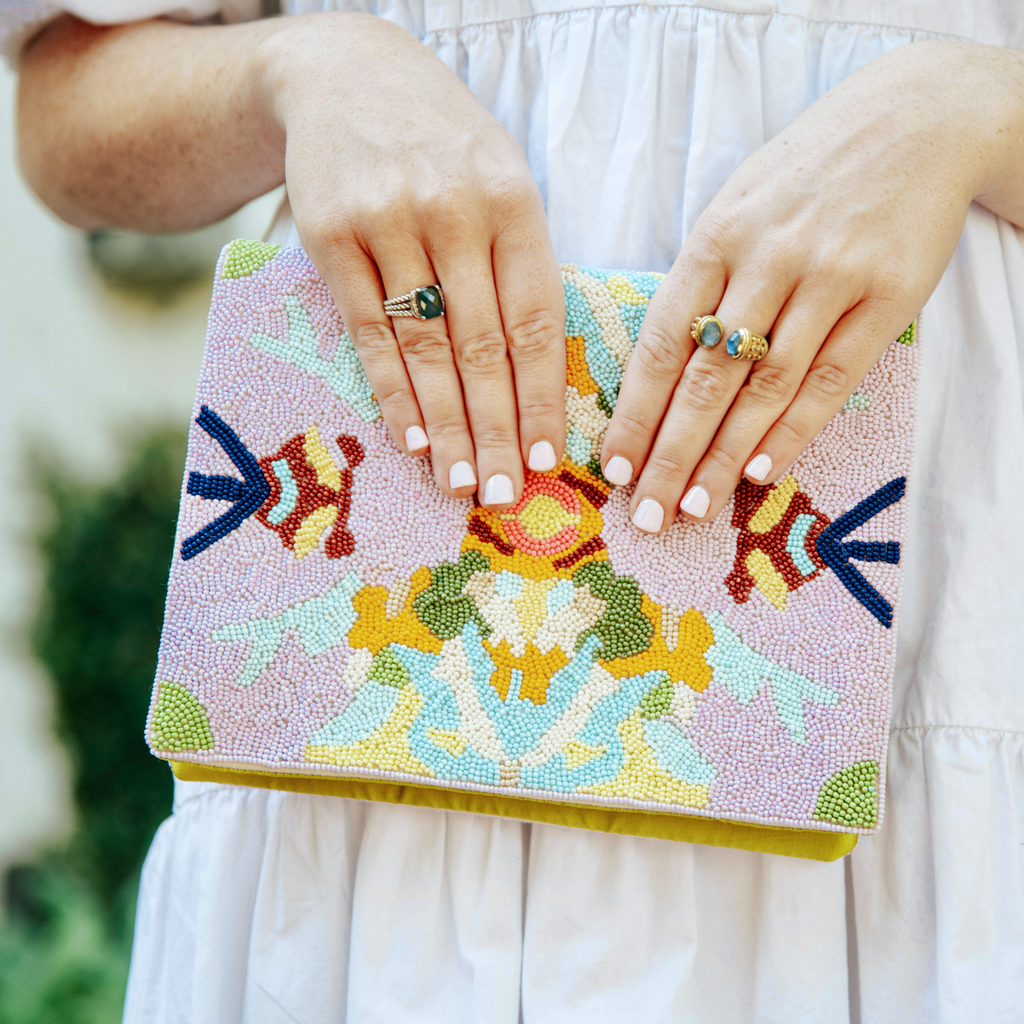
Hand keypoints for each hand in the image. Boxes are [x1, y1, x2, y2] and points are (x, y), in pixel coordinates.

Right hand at [262, 14, 564, 506]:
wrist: (345, 75)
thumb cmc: (442, 146)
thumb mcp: (499, 182)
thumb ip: (518, 265)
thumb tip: (534, 377)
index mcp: (513, 202)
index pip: (536, 321)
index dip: (542, 399)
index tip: (549, 461)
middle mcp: (455, 212)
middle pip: (483, 347)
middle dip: (498, 431)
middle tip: (505, 495)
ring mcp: (389, 223)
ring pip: (427, 348)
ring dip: (448, 426)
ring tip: (462, 482)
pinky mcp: (331, 236)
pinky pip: (368, 333)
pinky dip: (393, 392)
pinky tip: (413, 438)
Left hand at [601, 41, 1023, 530]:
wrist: (916, 120)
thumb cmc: (804, 173)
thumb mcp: (734, 206)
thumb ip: (701, 281)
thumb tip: (661, 371)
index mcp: (714, 237)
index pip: (663, 343)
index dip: (635, 412)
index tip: (614, 465)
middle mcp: (766, 261)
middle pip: (707, 378)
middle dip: (670, 453)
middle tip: (645, 511)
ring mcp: (828, 280)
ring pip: (765, 388)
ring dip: (726, 457)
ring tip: (694, 507)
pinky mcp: (886, 299)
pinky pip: (832, 378)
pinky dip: (795, 429)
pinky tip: (763, 471)